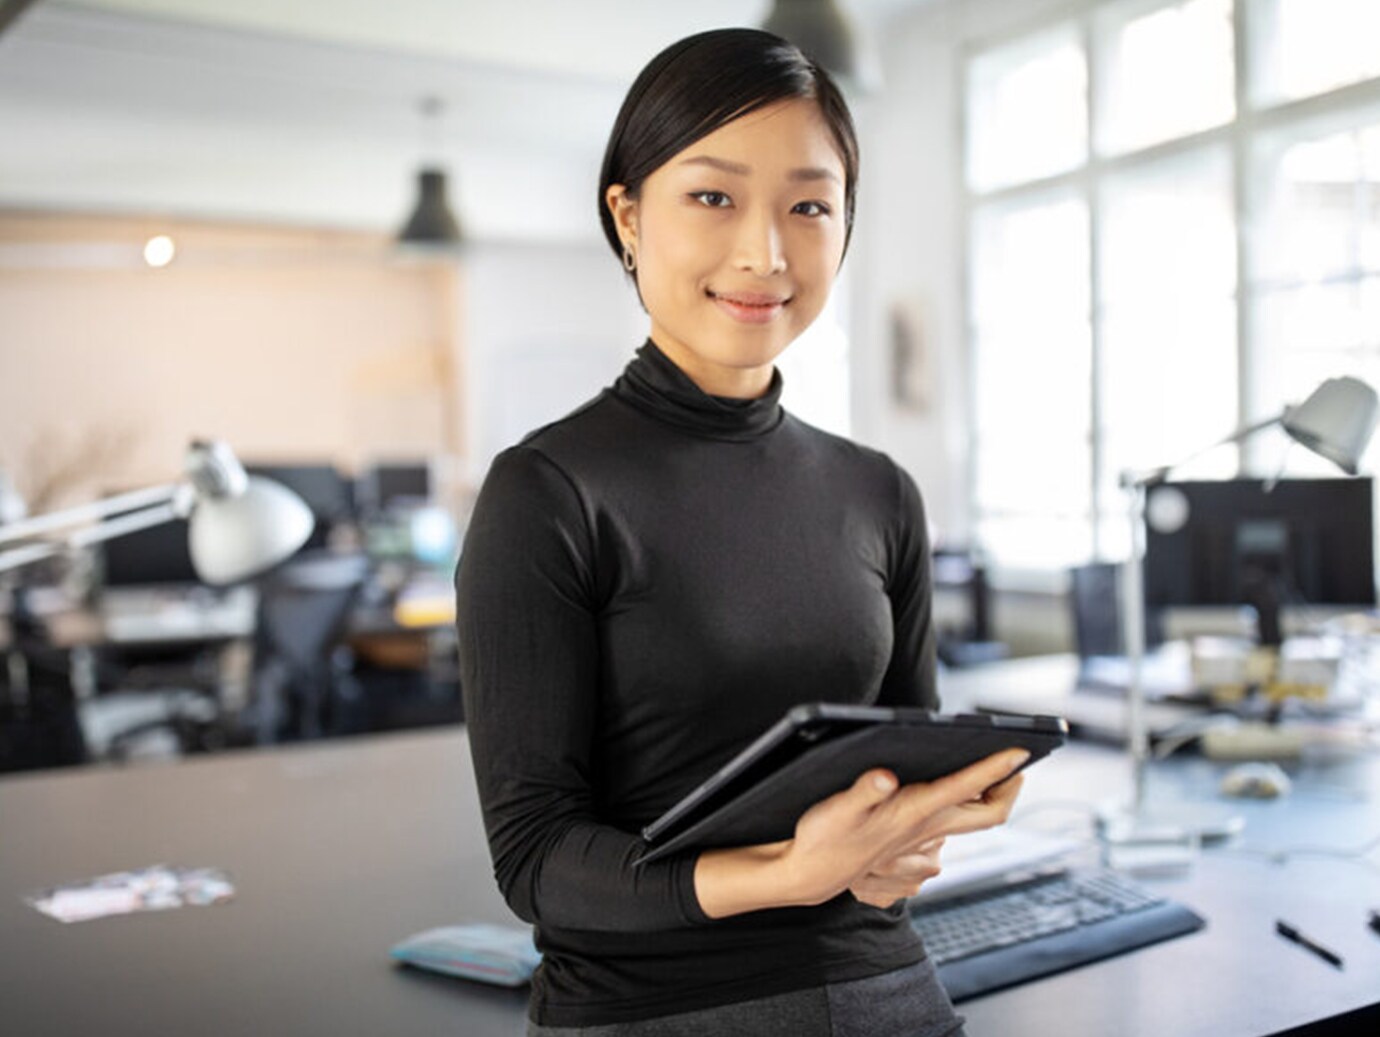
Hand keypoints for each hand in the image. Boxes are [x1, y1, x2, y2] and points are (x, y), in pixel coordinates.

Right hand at [693, 748, 1026, 918]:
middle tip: (1014, 761)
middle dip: (1009, 786)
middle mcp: (928, 829)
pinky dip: (960, 807)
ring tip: (987, 769)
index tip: (1020, 749)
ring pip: (972, 820)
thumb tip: (885, 775)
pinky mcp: (915, 843)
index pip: (968, 789)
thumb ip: (863, 790)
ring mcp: (925, 840)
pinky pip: (951, 826)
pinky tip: (946, 791)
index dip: (996, 767)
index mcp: (915, 814)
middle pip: (990, 814)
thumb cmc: (823, 838)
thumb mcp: (837, 809)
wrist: (811, 875)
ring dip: (985, 796)